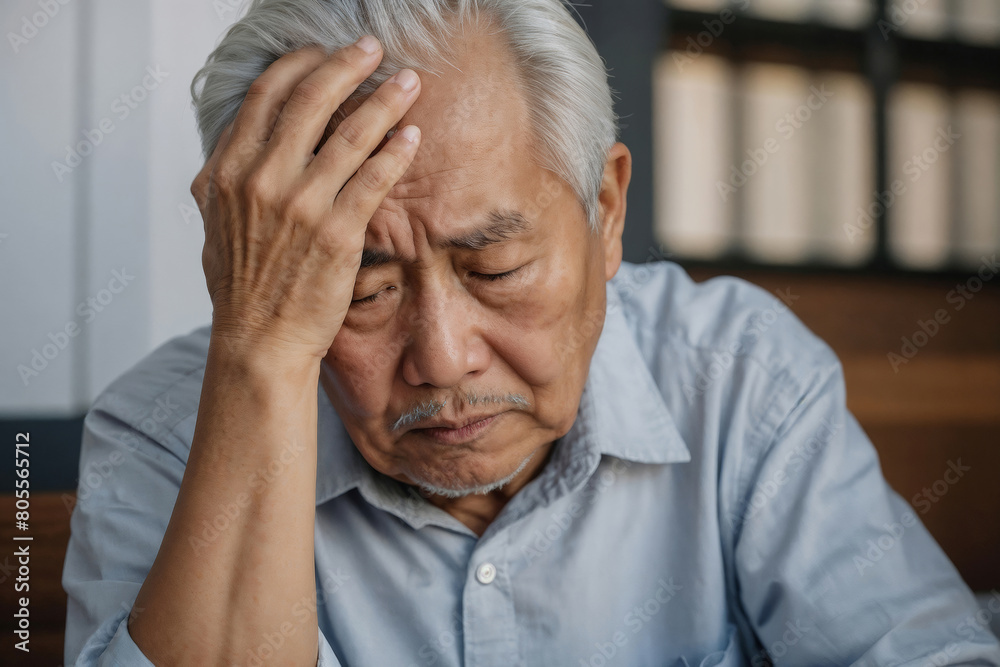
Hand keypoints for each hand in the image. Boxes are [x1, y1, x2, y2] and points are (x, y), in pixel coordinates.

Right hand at [191, 36, 421, 362]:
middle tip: (375, 49)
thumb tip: (239, 143)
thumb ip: (226, 176)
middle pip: (311, 99)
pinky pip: (374, 179)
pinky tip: (412, 135)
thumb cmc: (241, 286)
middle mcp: (261, 180)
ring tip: (409, 81)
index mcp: (227, 170)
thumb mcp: (215, 222)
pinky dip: (395, 151)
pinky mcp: (337, 234)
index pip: (266, 95)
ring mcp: (300, 206)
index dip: (301, 65)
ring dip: (385, 100)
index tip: (325, 53)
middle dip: (348, 65)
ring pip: (349, 134)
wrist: (258, 341)